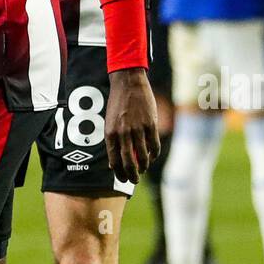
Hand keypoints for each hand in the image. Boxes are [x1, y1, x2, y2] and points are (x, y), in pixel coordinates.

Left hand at [105, 67, 160, 183]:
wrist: (128, 83)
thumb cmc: (117, 105)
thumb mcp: (109, 123)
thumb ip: (112, 142)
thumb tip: (112, 164)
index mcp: (110, 134)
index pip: (114, 162)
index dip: (120, 174)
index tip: (124, 178)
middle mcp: (123, 134)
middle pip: (129, 163)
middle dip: (133, 176)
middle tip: (135, 179)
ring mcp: (138, 130)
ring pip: (144, 157)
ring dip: (144, 166)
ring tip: (144, 167)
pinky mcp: (151, 125)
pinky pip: (154, 146)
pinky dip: (154, 155)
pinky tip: (152, 155)